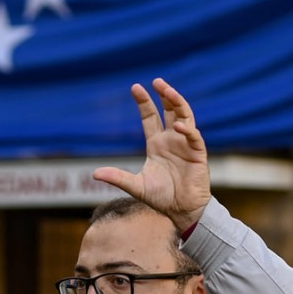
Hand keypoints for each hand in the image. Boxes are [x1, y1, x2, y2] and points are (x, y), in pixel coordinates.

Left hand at [92, 78, 210, 232]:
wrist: (182, 211)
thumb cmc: (161, 198)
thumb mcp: (136, 186)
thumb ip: (118, 178)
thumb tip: (94, 174)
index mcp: (157, 143)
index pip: (150, 116)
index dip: (144, 102)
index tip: (136, 87)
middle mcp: (172, 139)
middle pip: (170, 110)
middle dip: (164, 95)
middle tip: (157, 81)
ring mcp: (185, 144)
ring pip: (184, 116)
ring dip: (177, 102)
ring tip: (168, 91)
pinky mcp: (198, 153)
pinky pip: (193, 136)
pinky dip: (186, 129)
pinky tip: (177, 126)